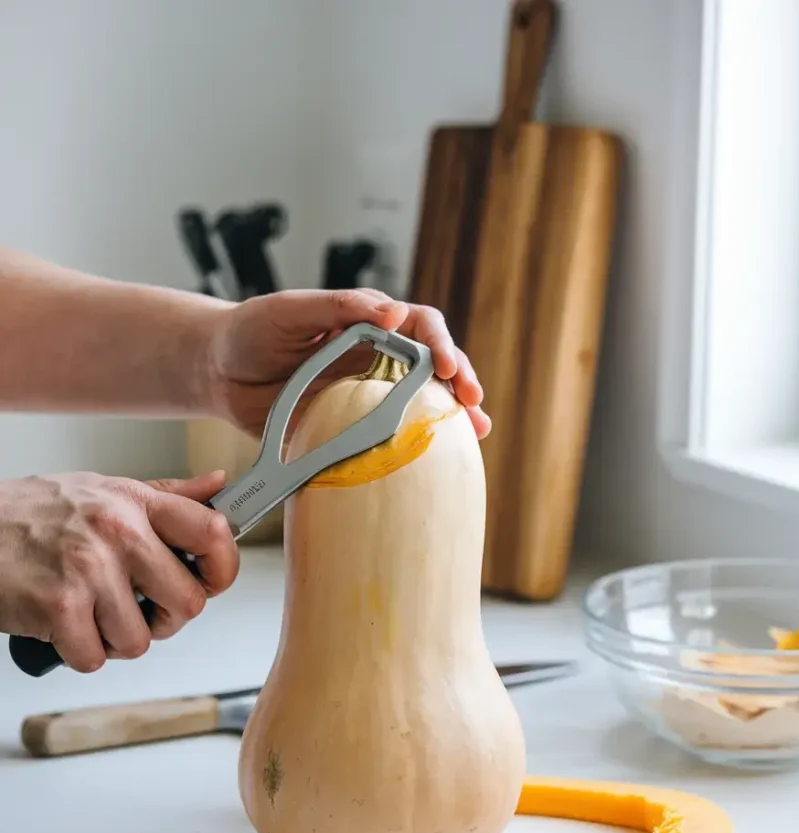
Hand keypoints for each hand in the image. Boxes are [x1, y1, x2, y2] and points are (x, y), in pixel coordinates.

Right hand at [0, 470, 237, 671]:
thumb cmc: (31, 514)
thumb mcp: (101, 489)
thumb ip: (164, 495)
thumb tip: (217, 485)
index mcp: (134, 502)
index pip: (212, 531)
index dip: (224, 566)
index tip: (212, 581)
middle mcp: (117, 531)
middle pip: (188, 602)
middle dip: (168, 619)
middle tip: (142, 610)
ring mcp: (88, 569)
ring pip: (141, 639)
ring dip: (117, 639)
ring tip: (92, 614)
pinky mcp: (57, 607)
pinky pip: (95, 658)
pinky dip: (80, 653)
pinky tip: (65, 627)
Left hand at [204, 288, 490, 440]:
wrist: (218, 373)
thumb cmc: (251, 331)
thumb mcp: (290, 310)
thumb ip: (339, 307)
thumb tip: (393, 311)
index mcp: (367, 322)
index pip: (418, 325)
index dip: (437, 342)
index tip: (442, 365)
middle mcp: (377, 356)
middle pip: (432, 363)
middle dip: (459, 377)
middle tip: (471, 399)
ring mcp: (368, 392)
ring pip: (423, 398)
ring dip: (455, 412)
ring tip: (477, 428)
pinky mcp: (353, 425)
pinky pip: (392, 433)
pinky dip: (420, 441)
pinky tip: (444, 455)